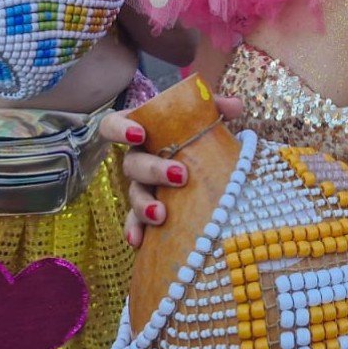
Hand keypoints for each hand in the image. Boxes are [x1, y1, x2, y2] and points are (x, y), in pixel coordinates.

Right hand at [98, 95, 243, 245]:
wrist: (201, 159)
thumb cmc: (194, 133)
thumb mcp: (204, 116)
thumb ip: (215, 106)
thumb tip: (234, 105)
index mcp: (142, 131)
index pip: (113, 125)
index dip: (120, 129)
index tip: (140, 134)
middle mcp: (137, 158)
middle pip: (131, 164)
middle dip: (153, 170)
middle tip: (180, 175)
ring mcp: (141, 187)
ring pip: (134, 195)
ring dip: (144, 206)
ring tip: (161, 215)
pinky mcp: (147, 211)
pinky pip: (136, 222)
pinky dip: (136, 231)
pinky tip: (139, 243)